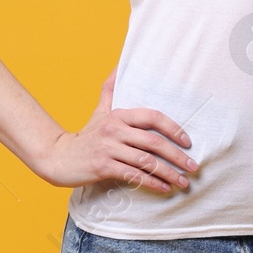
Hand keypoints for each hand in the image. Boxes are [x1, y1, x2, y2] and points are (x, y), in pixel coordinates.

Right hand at [35, 71, 198, 193]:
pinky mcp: (103, 167)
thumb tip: (119, 64)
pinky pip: (134, 176)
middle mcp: (115, 130)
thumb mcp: (100, 110)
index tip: (188, 142)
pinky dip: (152, 183)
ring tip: (183, 182)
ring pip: (146, 162)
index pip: (153, 117)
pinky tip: (164, 189)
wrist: (58, 158)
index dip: (174, 129)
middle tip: (194, 166)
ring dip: (168, 173)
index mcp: (119, 115)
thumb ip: (110, 89)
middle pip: (154, 142)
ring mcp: (109, 149)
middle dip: (177, 156)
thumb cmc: (86, 135)